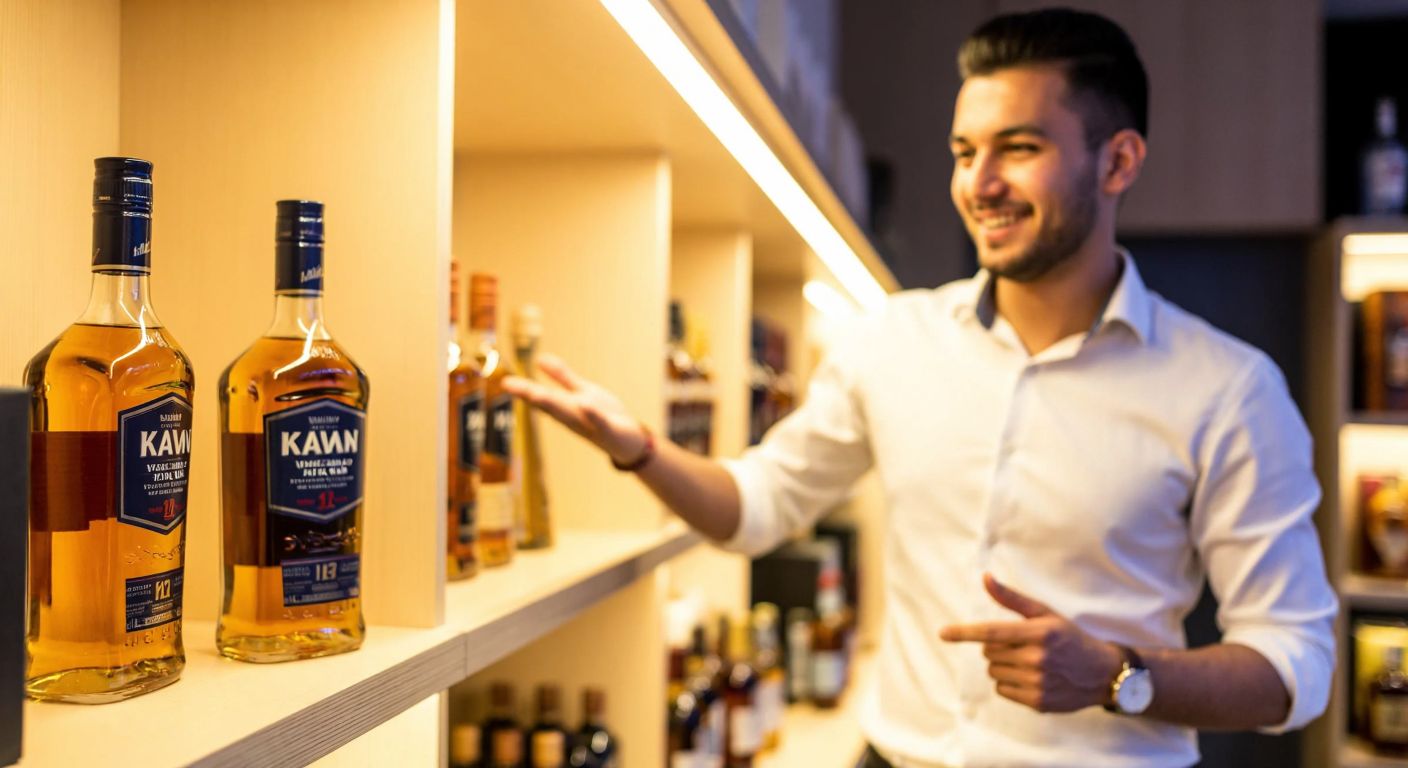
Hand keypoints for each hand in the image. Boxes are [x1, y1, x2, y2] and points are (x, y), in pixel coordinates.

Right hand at [501, 353, 648, 464]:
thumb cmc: (604, 416)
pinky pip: (600, 421)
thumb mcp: (582, 392)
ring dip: (554, 405)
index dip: (524, 389)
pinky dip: (593, 414)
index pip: (542, 397)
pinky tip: (585, 404)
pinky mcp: (610, 428)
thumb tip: (540, 359)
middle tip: (510, 386)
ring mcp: (591, 424)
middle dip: (531, 395)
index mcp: (566, 408)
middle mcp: (574, 417)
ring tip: (536, 394)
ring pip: (570, 413)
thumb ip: (562, 377)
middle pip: (550, 405)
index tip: (505, 382)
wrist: (630, 443)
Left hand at [939, 573, 1123, 712]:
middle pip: (989, 652)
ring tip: (1028, 662)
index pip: (992, 632)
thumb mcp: (1045, 614)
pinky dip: (1010, 683)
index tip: (943, 633)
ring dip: (1002, 665)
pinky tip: (1031, 678)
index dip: (964, 632)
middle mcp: (1037, 658)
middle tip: (1022, 645)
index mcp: (1039, 632)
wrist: (1102, 674)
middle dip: (998, 646)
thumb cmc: (1069, 638)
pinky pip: (1002, 690)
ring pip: (993, 671)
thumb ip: (1012, 598)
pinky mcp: (1038, 702)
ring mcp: (1038, 682)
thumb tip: (985, 577)